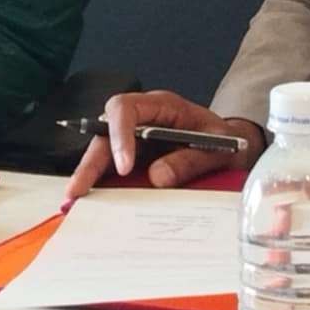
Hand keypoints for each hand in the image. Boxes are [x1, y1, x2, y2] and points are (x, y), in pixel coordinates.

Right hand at [63, 89, 264, 199]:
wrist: (236, 148)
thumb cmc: (227, 142)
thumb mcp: (219, 148)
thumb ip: (192, 160)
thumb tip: (156, 178)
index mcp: (161, 105)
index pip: (126, 109)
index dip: (119, 136)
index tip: (124, 167)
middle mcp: (142, 119)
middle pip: (104, 132)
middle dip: (90, 162)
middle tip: (78, 191)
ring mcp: (134, 139)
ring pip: (102, 150)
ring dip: (88, 175)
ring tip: (73, 202)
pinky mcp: (134, 158)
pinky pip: (111, 167)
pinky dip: (99, 184)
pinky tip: (89, 204)